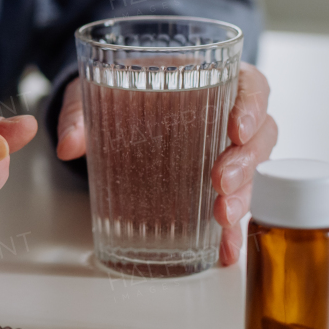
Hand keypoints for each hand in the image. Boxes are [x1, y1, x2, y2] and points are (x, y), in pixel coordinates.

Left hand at [55, 62, 277, 266]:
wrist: (111, 110)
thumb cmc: (119, 91)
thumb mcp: (95, 91)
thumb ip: (80, 112)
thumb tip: (68, 144)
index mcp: (213, 79)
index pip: (251, 86)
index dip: (252, 106)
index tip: (237, 129)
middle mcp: (228, 115)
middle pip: (260, 135)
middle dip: (245, 162)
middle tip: (220, 183)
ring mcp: (225, 152)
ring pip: (252, 172)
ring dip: (243, 197)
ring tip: (223, 218)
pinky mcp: (215, 184)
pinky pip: (231, 204)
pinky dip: (230, 230)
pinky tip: (224, 249)